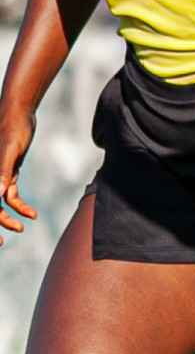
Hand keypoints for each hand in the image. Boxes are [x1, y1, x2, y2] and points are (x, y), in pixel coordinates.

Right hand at [0, 107, 36, 242]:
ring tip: (22, 227)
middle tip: (5, 240)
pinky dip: (20, 205)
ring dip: (9, 216)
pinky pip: (10, 195)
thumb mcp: (7, 151)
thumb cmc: (11, 129)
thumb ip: (1, 173)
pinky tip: (32, 214)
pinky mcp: (6, 173)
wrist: (18, 113)